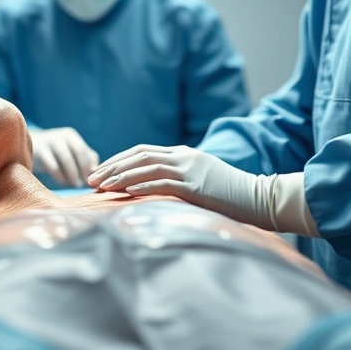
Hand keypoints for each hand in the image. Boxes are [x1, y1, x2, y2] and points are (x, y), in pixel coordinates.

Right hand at [30, 127, 99, 187]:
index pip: (84, 150)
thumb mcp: (70, 153)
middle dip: (82, 168)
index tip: (92, 180)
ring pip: (65, 157)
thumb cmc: (54, 155)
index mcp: (71, 136)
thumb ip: (86, 159)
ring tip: (75, 184)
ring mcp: (48, 142)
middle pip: (77, 150)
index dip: (88, 165)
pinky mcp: (38, 151)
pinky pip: (51, 164)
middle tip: (84, 183)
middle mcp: (60, 136)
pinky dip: (59, 175)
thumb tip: (97, 171)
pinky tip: (63, 183)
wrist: (26, 148)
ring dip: (72, 173)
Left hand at [87, 145, 275, 227]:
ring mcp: (191, 169)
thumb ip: (178, 180)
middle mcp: (184, 157)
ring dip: (121, 176)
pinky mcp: (197, 186)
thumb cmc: (230, 196)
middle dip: (112, 167)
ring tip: (101, 186)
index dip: (118, 160)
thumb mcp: (200, 182)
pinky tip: (126, 192)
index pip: (142, 151)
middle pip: (139, 156)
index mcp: (183, 154)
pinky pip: (164, 183)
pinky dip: (142, 186)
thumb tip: (152, 190)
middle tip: (90, 180)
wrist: (260, 198)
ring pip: (147, 167)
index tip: (98, 172)